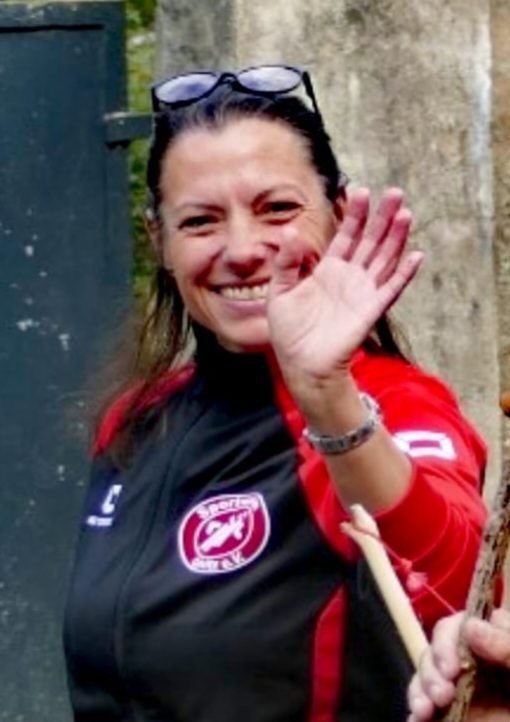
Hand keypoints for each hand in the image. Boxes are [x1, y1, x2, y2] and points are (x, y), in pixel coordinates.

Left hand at [267, 187, 422, 389]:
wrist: (301, 364)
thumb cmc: (289, 331)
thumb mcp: (280, 291)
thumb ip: (286, 262)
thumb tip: (289, 232)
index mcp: (328, 269)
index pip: (346, 235)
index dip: (355, 214)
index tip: (361, 191)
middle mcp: (349, 277)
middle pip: (371, 241)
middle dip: (382, 217)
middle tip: (394, 192)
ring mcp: (362, 292)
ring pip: (385, 259)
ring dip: (396, 238)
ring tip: (405, 213)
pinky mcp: (370, 310)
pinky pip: (391, 289)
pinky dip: (404, 274)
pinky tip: (416, 255)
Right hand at [407, 609, 509, 721]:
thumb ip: (508, 647)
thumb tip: (470, 627)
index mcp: (498, 645)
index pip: (463, 623)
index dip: (449, 637)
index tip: (451, 665)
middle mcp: (476, 663)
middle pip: (438, 646)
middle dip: (432, 665)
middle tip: (441, 692)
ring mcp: (462, 689)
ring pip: (427, 672)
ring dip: (420, 686)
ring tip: (425, 709)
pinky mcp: (452, 714)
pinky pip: (423, 703)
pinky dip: (414, 708)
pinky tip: (417, 717)